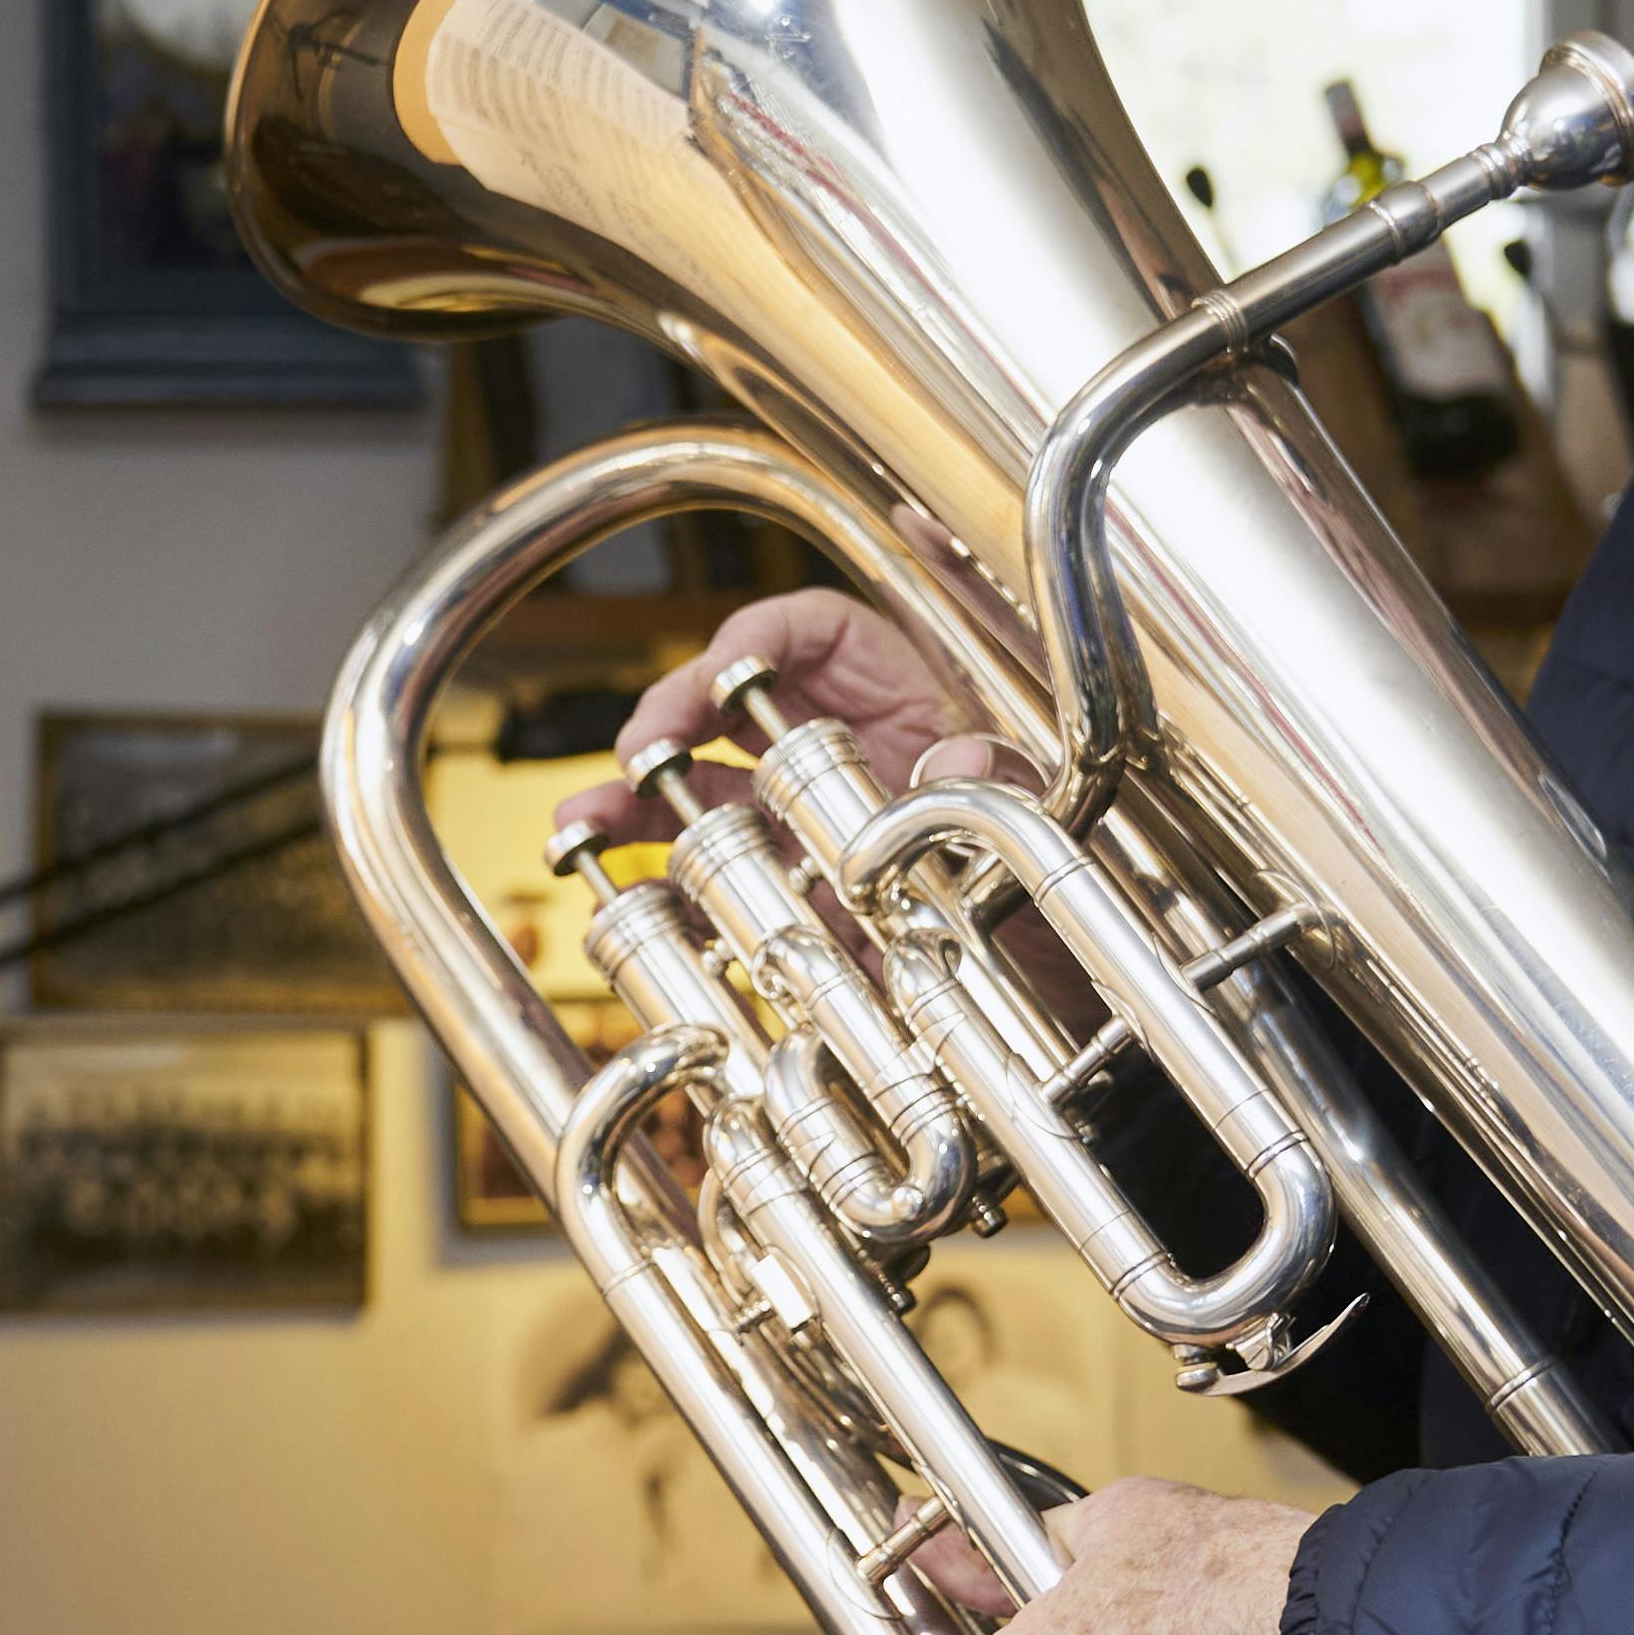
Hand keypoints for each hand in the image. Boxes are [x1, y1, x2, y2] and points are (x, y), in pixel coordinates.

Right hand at [549, 589, 1015, 858]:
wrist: (1051, 1002)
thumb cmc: (1047, 888)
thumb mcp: (1040, 821)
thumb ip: (1001, 784)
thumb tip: (962, 759)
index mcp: (905, 700)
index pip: (817, 632)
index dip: (761, 637)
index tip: (723, 671)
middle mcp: (842, 753)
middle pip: (736, 705)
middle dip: (673, 713)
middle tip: (640, 747)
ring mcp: (806, 825)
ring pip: (703, 790)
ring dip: (634, 797)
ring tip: (582, 820)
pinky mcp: (787, 897)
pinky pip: (708, 880)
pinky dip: (655, 884)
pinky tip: (612, 891)